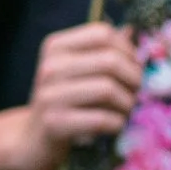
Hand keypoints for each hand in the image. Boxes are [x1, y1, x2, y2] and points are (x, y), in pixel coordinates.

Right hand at [5, 23, 142, 169]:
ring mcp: (49, 95)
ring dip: (127, 102)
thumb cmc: (66, 100)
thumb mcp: (80, 71)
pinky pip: (102, 118)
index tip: (134, 66)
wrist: (34, 139)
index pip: (102, 34)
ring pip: (108, 89)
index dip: (127, 50)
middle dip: (133, 77)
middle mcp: (50, 67)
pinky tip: (115, 125)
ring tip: (126, 110)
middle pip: (110, 61)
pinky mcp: (54, 123)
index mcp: (56, 46)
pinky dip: (117, 123)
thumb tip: (131, 30)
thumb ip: (104, 52)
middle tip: (136, 91)